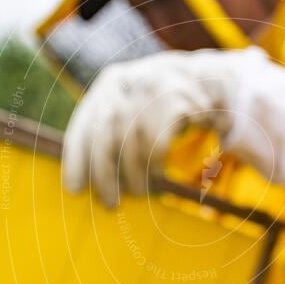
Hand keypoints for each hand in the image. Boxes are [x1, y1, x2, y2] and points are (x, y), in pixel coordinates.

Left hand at [62, 47, 263, 206]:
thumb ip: (108, 133)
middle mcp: (128, 81)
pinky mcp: (178, 100)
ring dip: (133, 175)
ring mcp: (153, 88)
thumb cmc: (163, 107)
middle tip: (109, 203)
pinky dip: (153, 166)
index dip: (76, 161)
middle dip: (104, 175)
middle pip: (106, 136)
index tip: (74, 191)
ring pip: (131, 142)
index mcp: (109, 83)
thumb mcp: (133, 108)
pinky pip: (156, 144)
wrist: (210, 82)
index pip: (85, 125)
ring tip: (138, 192)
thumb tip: (77, 182)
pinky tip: (156, 176)